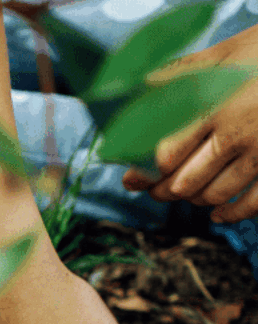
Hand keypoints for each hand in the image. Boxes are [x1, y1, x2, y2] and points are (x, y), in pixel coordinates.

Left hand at [122, 24, 257, 222]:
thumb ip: (181, 74)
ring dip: (192, 200)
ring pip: (213, 195)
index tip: (132, 177)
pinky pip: (254, 204)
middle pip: (183, 182)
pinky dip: (231, 214)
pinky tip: (218, 213)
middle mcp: (235, 134)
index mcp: (212, 106)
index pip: (164, 156)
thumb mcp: (225, 54)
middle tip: (152, 190)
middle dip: (162, 191)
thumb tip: (139, 89)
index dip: (144, 173)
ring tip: (182, 194)